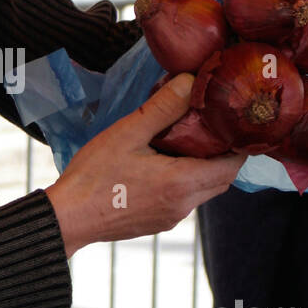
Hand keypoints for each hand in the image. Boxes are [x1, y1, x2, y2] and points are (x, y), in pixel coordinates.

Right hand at [44, 73, 246, 258]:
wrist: (68, 218)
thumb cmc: (94, 176)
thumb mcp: (128, 133)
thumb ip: (163, 107)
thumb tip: (190, 82)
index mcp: (182, 182)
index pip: (232, 166)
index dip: (238, 145)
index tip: (231, 124)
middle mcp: (183, 205)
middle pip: (221, 180)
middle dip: (223, 156)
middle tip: (211, 129)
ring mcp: (171, 218)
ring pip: (202, 191)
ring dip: (201, 169)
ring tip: (183, 143)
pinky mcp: (157, 224)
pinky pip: (183, 201)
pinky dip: (184, 183)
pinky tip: (161, 166)